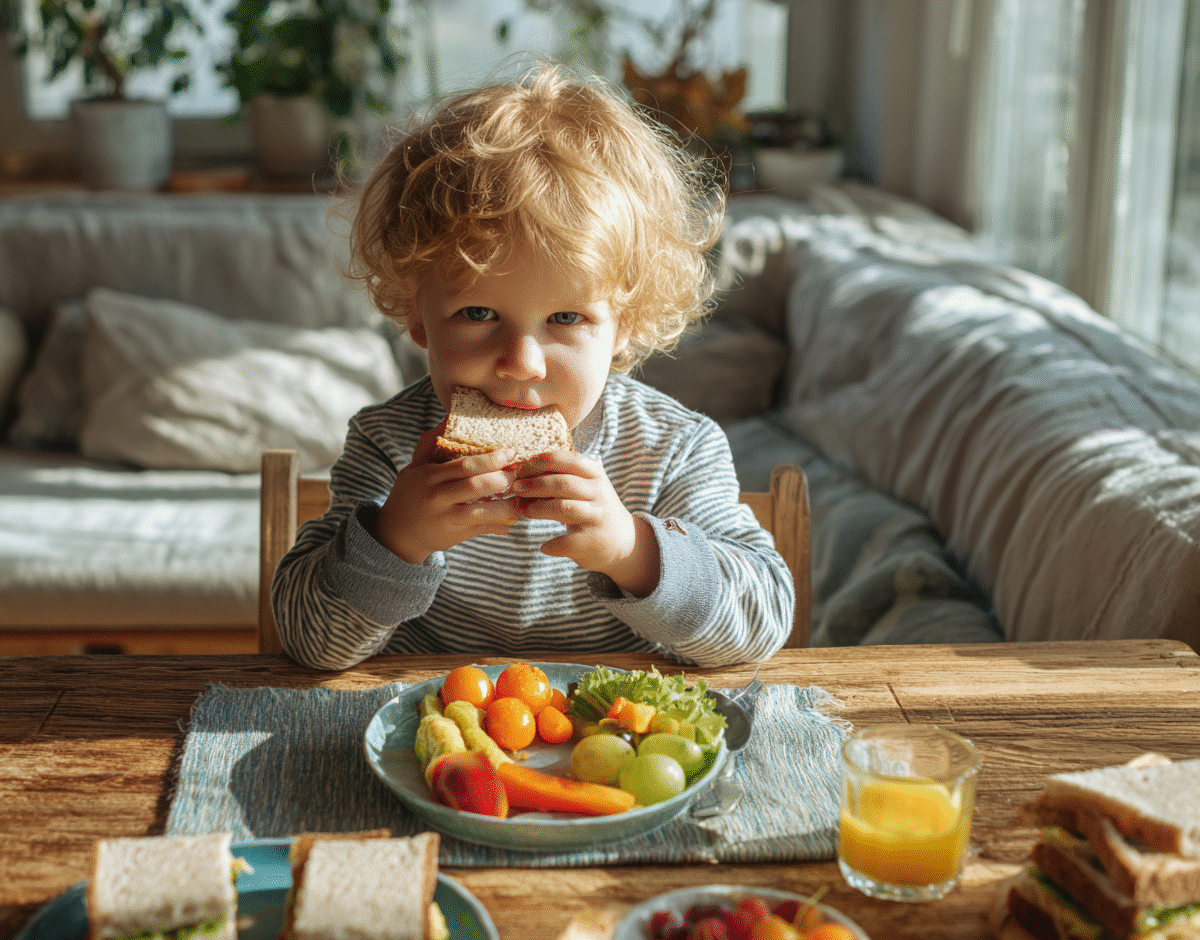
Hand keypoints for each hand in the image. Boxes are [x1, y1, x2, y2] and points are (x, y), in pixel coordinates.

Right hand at [372, 420, 519, 563]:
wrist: (398, 531)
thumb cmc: (411, 492)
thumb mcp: (415, 466)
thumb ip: (431, 443)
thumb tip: (449, 417)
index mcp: (429, 476)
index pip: (464, 465)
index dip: (490, 459)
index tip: (510, 454)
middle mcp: (436, 497)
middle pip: (475, 487)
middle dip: (501, 480)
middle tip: (517, 475)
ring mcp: (445, 519)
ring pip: (481, 513)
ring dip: (505, 506)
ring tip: (519, 499)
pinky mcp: (453, 536)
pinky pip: (481, 530)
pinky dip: (499, 526)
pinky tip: (512, 520)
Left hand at [510, 451, 660, 596]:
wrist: (624, 542)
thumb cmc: (594, 510)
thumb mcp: (586, 488)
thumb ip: (561, 479)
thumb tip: (522, 474)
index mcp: (596, 475)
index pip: (572, 460)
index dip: (548, 460)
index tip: (527, 463)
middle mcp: (600, 493)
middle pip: (564, 483)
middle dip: (536, 484)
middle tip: (516, 488)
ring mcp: (598, 517)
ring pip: (564, 508)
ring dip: (539, 509)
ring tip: (523, 511)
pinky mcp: (594, 541)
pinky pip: (567, 541)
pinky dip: (552, 545)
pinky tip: (544, 547)